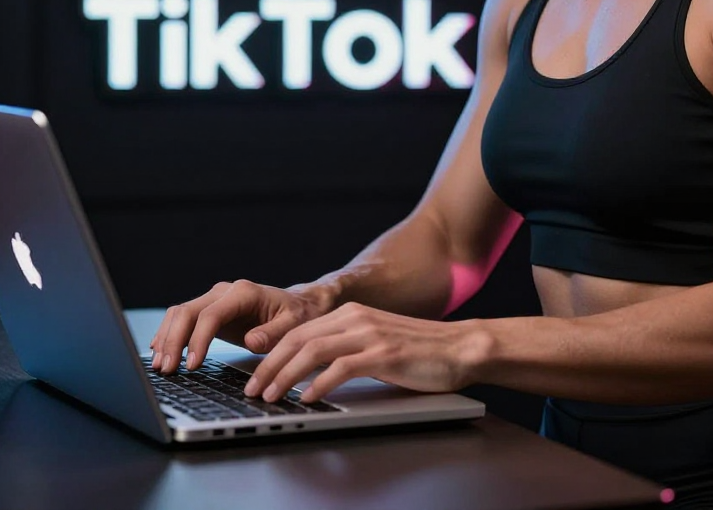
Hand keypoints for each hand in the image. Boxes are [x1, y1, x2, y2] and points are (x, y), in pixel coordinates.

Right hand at [150, 279, 333, 372]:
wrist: (299, 304)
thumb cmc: (298, 314)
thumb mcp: (294, 325)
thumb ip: (274, 333)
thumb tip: (252, 340)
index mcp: (244, 293)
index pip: (211, 314)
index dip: (198, 340)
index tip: (192, 365)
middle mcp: (225, 292)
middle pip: (188, 311)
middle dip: (173, 341)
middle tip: (166, 370)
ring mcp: (215, 300)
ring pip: (180, 313)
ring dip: (167, 338)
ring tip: (160, 366)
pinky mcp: (210, 311)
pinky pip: (183, 319)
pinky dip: (170, 334)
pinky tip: (161, 352)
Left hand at [241, 302, 487, 403]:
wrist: (460, 347)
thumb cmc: (420, 351)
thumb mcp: (376, 342)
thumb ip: (347, 349)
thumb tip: (310, 373)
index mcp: (351, 314)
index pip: (299, 331)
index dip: (272, 354)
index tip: (255, 375)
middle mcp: (356, 318)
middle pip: (299, 339)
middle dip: (269, 366)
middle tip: (252, 389)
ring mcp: (370, 334)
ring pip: (313, 351)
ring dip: (285, 376)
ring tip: (271, 396)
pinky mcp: (384, 353)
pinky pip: (342, 368)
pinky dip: (319, 384)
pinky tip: (308, 398)